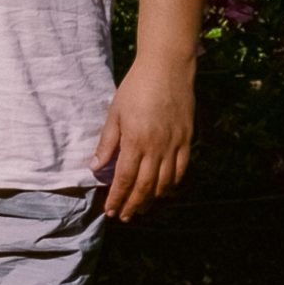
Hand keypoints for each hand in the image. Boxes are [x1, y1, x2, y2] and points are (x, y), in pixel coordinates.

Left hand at [90, 50, 194, 220]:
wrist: (167, 68)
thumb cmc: (136, 87)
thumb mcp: (114, 112)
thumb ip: (107, 142)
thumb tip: (96, 166)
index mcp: (135, 140)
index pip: (124, 179)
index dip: (117, 198)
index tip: (110, 211)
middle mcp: (156, 147)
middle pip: (145, 186)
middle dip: (133, 204)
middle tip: (125, 216)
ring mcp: (174, 144)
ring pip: (164, 182)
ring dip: (152, 199)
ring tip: (141, 207)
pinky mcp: (187, 139)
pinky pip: (181, 169)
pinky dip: (172, 184)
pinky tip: (164, 190)